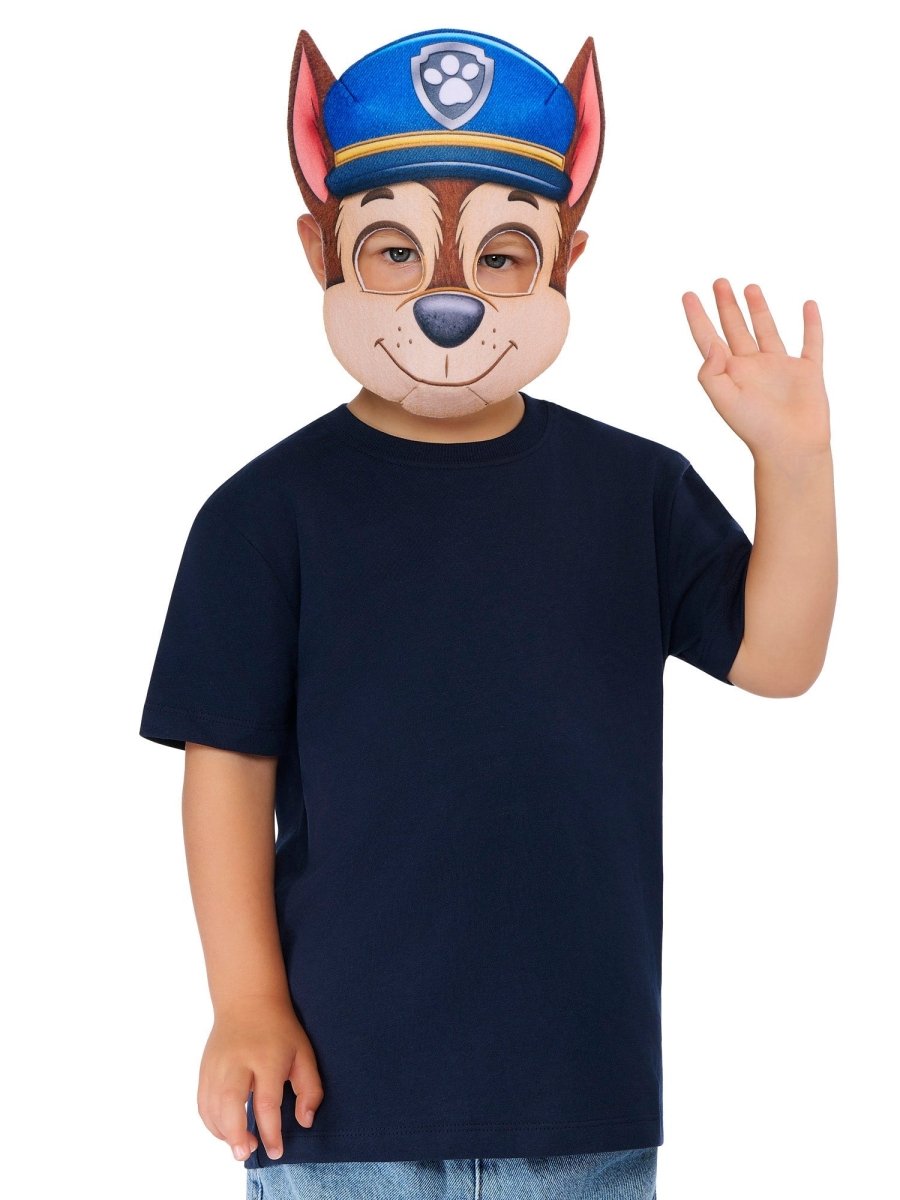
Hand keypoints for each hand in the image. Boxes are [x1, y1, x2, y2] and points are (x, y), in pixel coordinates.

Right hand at [197, 1000, 324, 1162]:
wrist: (247, 1001)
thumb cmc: (280, 1031)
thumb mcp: (304, 1054)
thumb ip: (309, 1089)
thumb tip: (304, 1122)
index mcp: (267, 1057)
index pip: (266, 1101)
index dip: (271, 1132)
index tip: (277, 1151)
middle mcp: (238, 1061)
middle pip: (230, 1103)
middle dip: (236, 1134)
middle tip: (247, 1153)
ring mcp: (217, 1065)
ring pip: (212, 1106)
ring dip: (223, 1133)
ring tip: (241, 1146)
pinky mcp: (205, 1069)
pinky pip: (202, 1103)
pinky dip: (212, 1123)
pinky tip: (227, 1131)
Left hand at [682, 278, 829, 460]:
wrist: (790, 447)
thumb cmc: (755, 428)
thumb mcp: (722, 399)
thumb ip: (710, 371)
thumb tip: (712, 343)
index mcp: (730, 373)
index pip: (709, 338)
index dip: (697, 317)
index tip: (688, 295)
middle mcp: (752, 366)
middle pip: (735, 328)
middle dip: (726, 305)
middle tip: (718, 281)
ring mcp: (780, 367)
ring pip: (766, 330)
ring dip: (758, 308)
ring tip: (749, 287)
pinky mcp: (807, 371)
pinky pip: (810, 341)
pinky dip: (811, 323)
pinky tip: (808, 305)